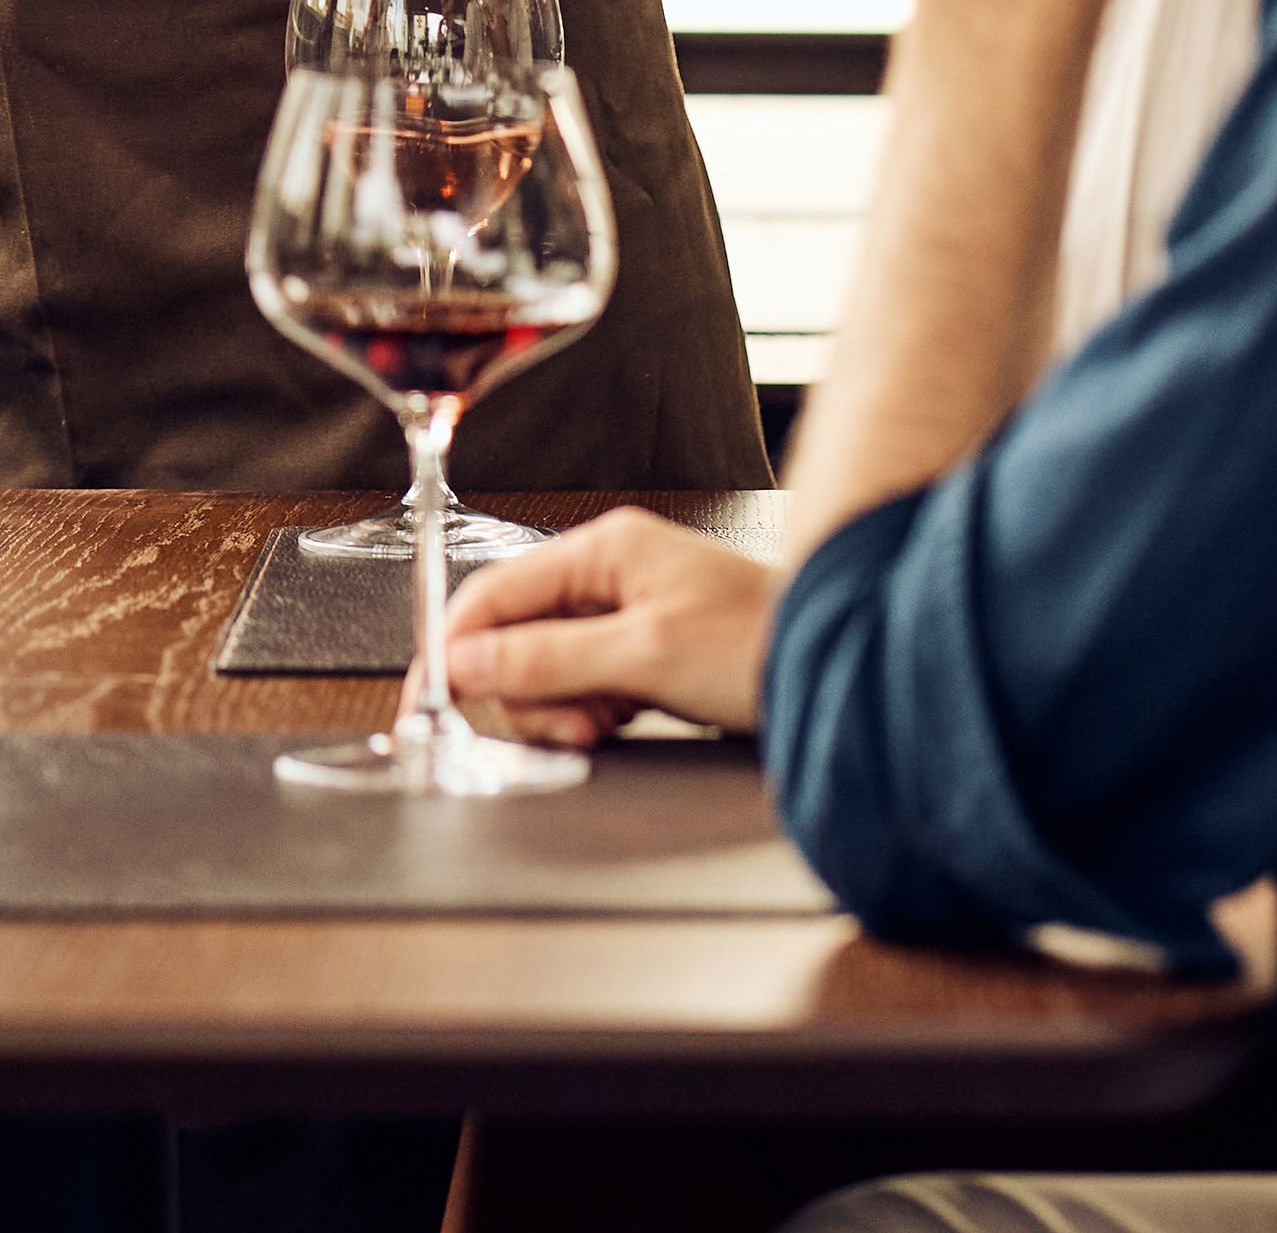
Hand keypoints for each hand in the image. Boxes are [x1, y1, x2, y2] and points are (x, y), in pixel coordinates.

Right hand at [438, 509, 778, 745]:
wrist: (839, 667)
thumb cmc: (762, 643)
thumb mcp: (643, 657)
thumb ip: (548, 659)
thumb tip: (468, 661)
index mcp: (603, 551)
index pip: (495, 593)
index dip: (458, 646)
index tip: (437, 697)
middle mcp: (610, 573)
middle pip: (516, 634)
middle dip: (527, 688)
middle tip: (567, 724)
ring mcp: (628, 612)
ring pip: (550, 665)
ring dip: (562, 705)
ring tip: (605, 724)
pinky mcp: (646, 650)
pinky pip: (587, 682)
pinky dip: (591, 709)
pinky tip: (619, 720)